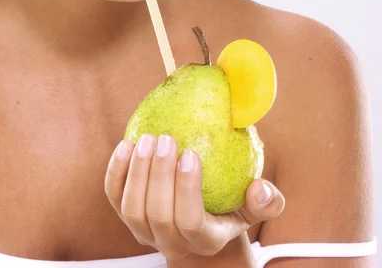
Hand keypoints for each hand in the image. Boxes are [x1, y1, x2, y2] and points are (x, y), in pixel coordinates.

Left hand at [104, 134, 284, 259]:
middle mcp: (171, 243)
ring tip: (148, 138)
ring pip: (132, 208)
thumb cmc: (229, 208)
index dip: (186, 189)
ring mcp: (145, 233)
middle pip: (157, 213)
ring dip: (138, 171)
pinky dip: (116, 172)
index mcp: (204, 240)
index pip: (190, 220)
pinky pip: (114, 197)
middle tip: (167, 139)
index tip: (190, 153)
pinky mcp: (126, 218)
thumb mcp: (254, 208)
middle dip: (159, 175)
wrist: (198, 225)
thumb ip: (266, 201)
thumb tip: (259, 188)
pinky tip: (125, 144)